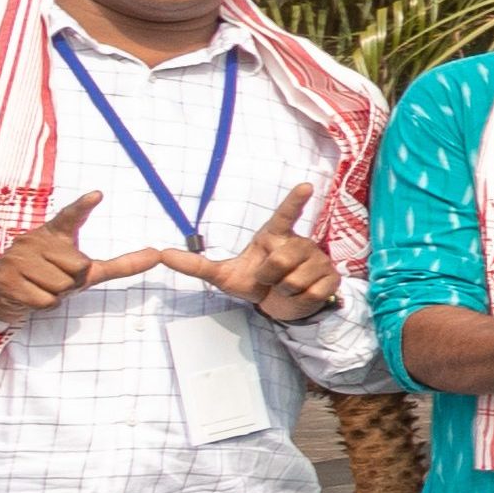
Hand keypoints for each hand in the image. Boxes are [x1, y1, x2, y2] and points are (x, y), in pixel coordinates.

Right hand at [0, 189, 167, 323]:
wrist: (2, 292)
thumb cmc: (49, 275)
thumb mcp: (86, 270)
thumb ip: (121, 263)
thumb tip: (157, 254)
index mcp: (54, 233)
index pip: (71, 217)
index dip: (83, 207)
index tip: (98, 195)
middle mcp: (35, 240)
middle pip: (78, 268)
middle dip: (73, 281)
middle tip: (55, 279)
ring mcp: (18, 257)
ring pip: (62, 285)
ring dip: (57, 294)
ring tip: (41, 286)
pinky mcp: (7, 278)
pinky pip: (46, 300)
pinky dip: (44, 304)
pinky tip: (30, 295)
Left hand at [158, 182, 341, 322]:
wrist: (280, 306)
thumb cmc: (253, 282)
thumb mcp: (223, 275)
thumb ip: (195, 264)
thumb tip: (162, 254)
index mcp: (274, 236)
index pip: (285, 215)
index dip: (294, 200)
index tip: (305, 186)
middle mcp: (299, 243)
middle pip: (280, 261)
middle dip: (268, 277)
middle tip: (268, 280)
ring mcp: (318, 260)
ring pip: (295, 279)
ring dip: (284, 291)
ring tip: (283, 288)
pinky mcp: (331, 279)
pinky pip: (312, 292)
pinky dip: (299, 300)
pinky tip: (299, 296)